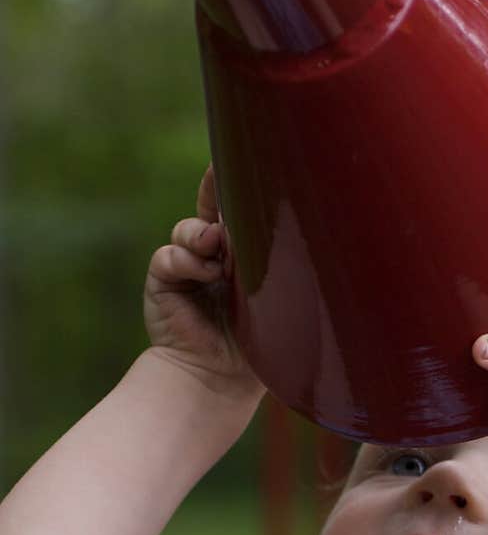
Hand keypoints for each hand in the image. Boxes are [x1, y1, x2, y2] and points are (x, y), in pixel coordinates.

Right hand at [143, 165, 265, 398]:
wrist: (222, 378)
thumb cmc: (262, 343)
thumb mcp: (275, 295)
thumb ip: (271, 261)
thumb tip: (262, 228)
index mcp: (246, 254)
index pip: (243, 210)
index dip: (241, 184)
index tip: (252, 156)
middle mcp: (215, 255)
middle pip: (212, 208)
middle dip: (216, 192)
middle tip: (222, 178)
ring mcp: (188, 266)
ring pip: (189, 229)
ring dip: (201, 234)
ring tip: (216, 247)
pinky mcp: (165, 280)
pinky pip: (169, 255)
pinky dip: (185, 260)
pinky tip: (204, 274)